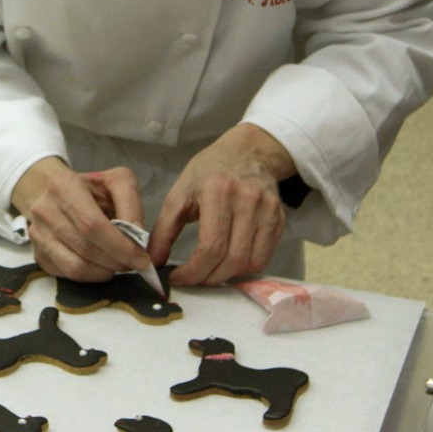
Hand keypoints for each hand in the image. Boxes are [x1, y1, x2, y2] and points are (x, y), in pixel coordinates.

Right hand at [11, 158, 150, 281]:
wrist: (58, 193)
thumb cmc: (92, 189)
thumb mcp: (117, 182)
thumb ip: (131, 205)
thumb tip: (137, 238)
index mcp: (64, 186)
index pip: (91, 225)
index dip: (119, 246)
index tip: (141, 258)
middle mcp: (44, 210)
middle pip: (85, 248)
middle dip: (115, 261)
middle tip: (134, 264)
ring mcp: (37, 234)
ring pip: (74, 267)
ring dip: (104, 272)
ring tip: (118, 264)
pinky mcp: (38, 254)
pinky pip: (66, 275)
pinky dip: (90, 276)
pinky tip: (101, 265)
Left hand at [149, 124, 292, 286]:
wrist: (247, 152)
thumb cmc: (209, 171)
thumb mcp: (179, 193)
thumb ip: (164, 229)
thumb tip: (153, 261)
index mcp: (218, 190)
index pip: (210, 246)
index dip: (192, 271)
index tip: (178, 278)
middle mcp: (248, 200)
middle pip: (232, 259)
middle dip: (208, 278)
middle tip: (193, 279)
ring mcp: (268, 210)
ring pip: (250, 263)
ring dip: (227, 276)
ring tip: (209, 272)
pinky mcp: (279, 219)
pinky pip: (264, 257)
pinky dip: (244, 268)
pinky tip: (228, 262)